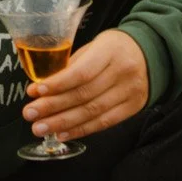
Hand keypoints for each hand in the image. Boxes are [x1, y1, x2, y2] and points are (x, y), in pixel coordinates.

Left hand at [24, 27, 149, 141]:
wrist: (151, 54)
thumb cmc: (114, 49)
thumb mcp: (94, 47)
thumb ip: (72, 66)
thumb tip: (41, 89)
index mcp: (110, 51)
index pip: (81, 72)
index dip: (57, 85)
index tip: (34, 92)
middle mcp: (122, 72)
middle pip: (84, 94)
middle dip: (53, 107)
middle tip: (30, 114)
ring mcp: (130, 92)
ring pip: (92, 112)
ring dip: (63, 122)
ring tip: (40, 128)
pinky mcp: (133, 108)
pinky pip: (104, 122)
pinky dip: (81, 130)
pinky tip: (62, 133)